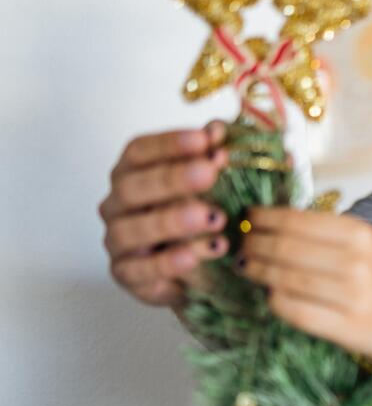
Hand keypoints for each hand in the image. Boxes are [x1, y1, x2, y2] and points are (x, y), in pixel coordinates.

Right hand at [99, 121, 230, 305]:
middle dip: (172, 178)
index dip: (169, 143)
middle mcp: (118, 203)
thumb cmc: (195, 216)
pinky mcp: (126, 274)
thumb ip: (211, 156)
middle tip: (209, 174)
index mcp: (133, 173)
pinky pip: (139, 270)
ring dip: (173, 221)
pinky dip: (167, 263)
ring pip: (131, 229)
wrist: (191, 270)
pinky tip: (194, 256)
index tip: (204, 139)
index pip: (139, 151)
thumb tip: (219, 130)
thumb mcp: (209, 184)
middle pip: (133, 186)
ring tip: (214, 219)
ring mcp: (118, 240)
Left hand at [241, 208, 371, 355]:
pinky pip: (294, 310)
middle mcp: (356, 261)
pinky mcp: (346, 327)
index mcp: (360, 234)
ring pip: (284, 278)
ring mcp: (351, 296)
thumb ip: (329, 235)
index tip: (246, 217)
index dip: (263, 218)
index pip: (297, 220)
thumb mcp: (368, 246)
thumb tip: (273, 224)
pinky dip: (274, 301)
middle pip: (285, 247)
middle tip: (238, 244)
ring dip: (257, 271)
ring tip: (244, 266)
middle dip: (253, 244)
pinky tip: (269, 295)